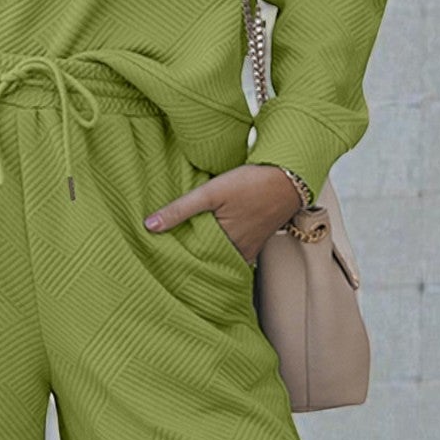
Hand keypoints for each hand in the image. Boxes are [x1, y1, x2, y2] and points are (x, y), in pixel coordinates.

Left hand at [142, 162, 304, 262]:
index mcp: (223, 243)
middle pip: (207, 260)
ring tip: (186, 251)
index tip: (159, 259)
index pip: (192, 259)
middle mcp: (237, 252)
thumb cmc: (252, 183)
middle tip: (167, 259)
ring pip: (221, 258)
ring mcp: (248, 249)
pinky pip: (235, 253)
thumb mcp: (211, 192)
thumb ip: (180, 209)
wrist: (289, 179)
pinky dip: (222, 250)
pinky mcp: (256, 242)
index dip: (175, 258)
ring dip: (206, 255)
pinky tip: (214, 242)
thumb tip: (150, 225)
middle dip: (189, 259)